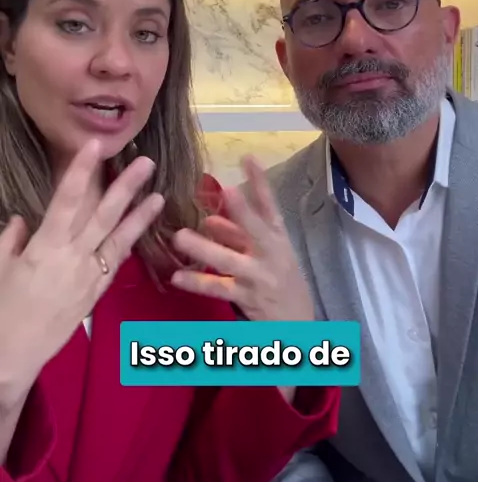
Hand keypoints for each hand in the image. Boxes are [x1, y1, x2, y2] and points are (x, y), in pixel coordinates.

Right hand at [0, 139, 163, 404]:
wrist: (13, 356)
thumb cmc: (1, 310)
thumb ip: (10, 240)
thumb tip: (21, 219)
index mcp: (45, 246)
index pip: (66, 199)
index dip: (82, 170)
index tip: (94, 145)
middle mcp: (72, 258)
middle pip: (103, 215)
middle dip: (126, 187)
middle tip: (146, 161)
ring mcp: (88, 276)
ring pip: (118, 239)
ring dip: (139, 215)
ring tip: (159, 194)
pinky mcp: (95, 294)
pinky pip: (114, 263)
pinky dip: (128, 244)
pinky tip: (141, 228)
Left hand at [171, 156, 314, 322]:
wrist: (297, 324)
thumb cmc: (278, 280)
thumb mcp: (264, 252)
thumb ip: (237, 234)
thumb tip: (210, 218)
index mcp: (277, 237)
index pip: (270, 205)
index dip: (260, 181)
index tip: (248, 157)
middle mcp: (271, 254)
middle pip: (256, 229)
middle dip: (242, 210)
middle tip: (226, 190)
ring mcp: (260, 277)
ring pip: (229, 260)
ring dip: (204, 248)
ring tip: (179, 237)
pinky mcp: (247, 298)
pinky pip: (219, 288)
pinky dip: (197, 282)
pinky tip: (177, 276)